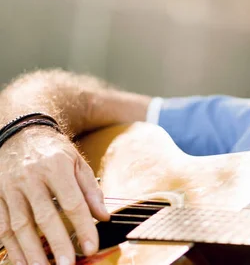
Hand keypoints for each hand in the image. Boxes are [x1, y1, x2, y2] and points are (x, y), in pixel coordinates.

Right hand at [0, 127, 109, 264]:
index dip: (83, 226)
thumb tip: (103, 217)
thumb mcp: (77, 162)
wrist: (20, 134)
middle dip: (57, 244)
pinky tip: (23, 261)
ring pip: (20, 226)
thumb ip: (91, 190)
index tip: (90, 247)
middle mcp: (31, 178)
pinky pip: (3, 227)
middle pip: (44, 217)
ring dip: (31, 252)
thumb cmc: (54, 151)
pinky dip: (12, 247)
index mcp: (56, 167)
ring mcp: (10, 189)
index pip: (72, 202)